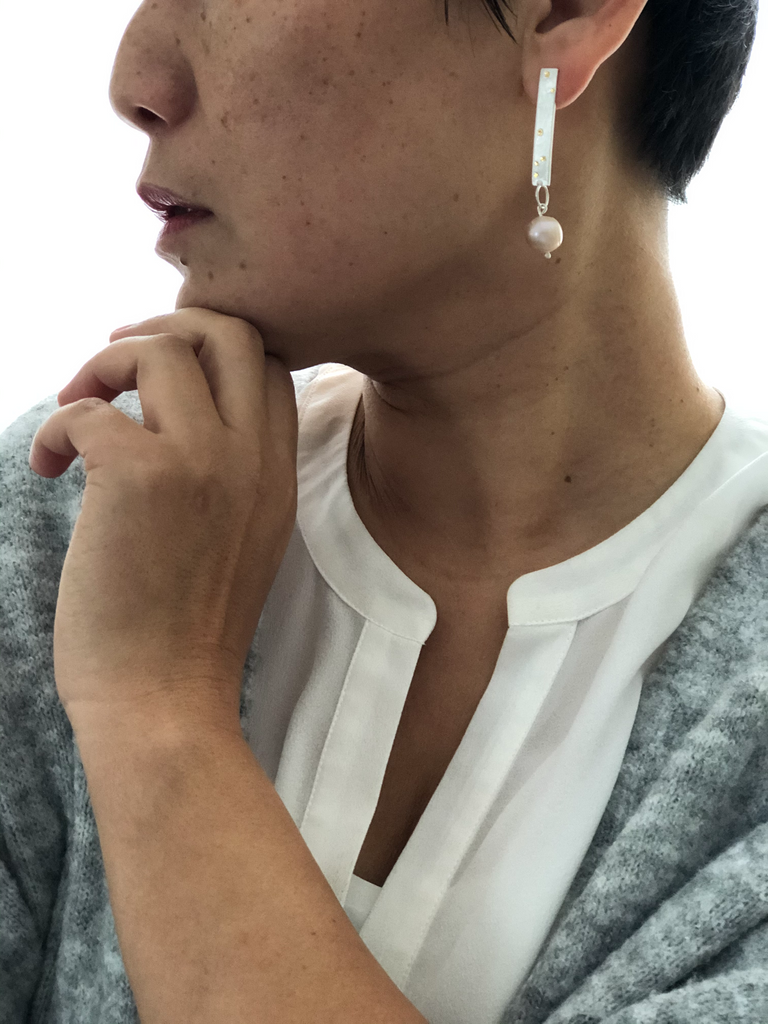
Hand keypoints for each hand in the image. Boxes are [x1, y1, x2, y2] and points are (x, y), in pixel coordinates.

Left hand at [29, 308, 298, 734]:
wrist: (165, 702)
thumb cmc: (188, 631)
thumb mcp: (244, 542)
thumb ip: (232, 477)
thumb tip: (170, 419)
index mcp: (278, 475)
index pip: (271, 363)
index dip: (213, 348)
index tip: (163, 374)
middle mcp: (252, 458)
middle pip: (230, 331)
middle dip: (167, 326)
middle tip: (119, 366)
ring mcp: (202, 463)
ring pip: (159, 348)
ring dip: (103, 365)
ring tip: (78, 407)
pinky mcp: (138, 478)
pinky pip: (87, 411)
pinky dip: (56, 428)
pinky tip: (48, 471)